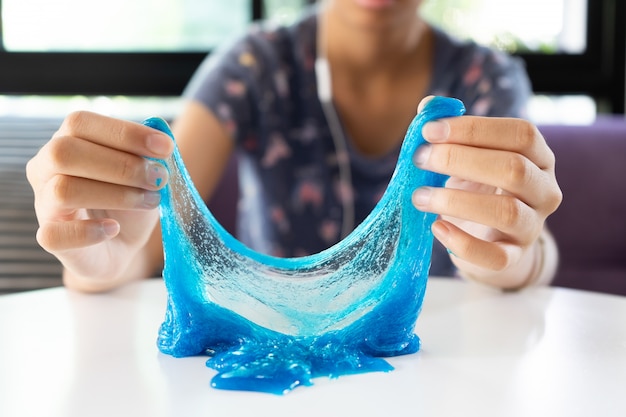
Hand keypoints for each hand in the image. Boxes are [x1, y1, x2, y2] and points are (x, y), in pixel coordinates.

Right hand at [26, 111, 173, 290]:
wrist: (123, 247)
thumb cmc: (130, 203)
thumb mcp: (144, 174)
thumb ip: (149, 154)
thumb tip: (161, 136)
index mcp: (66, 141)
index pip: (80, 123)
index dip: (125, 132)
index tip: (166, 148)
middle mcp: (45, 168)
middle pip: (65, 151)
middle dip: (122, 165)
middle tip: (159, 178)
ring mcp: (43, 204)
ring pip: (63, 190)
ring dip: (116, 195)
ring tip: (149, 201)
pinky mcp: (49, 238)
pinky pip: (55, 235)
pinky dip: (89, 231)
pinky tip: (114, 228)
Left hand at [411, 98, 562, 288]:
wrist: (490, 237)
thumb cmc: (477, 187)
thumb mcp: (468, 157)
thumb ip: (449, 132)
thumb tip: (426, 107)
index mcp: (539, 157)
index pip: (521, 133)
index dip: (474, 129)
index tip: (430, 131)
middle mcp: (544, 190)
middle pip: (513, 168)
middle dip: (459, 160)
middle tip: (420, 159)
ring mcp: (532, 227)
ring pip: (506, 211)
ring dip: (456, 201)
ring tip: (420, 196)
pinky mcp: (513, 257)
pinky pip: (495, 256)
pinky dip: (462, 243)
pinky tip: (436, 227)